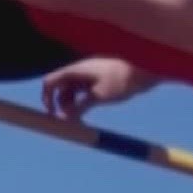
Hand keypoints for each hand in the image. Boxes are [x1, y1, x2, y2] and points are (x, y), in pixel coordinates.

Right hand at [40, 57, 155, 121]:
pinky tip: (88, 112)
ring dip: (72, 107)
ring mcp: (89, 76)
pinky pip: (83, 93)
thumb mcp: (99, 96)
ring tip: (80, 122)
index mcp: (76, 70)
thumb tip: (65, 119)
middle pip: (60, 90)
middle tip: (71, 123)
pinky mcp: (99, 81)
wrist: (146, 69)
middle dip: (62, 107)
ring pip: (72, 93)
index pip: (50, 82)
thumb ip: (80, 107)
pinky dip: (82, 104)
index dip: (47, 98)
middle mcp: (80, 72)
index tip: (53, 115)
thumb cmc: (122, 80)